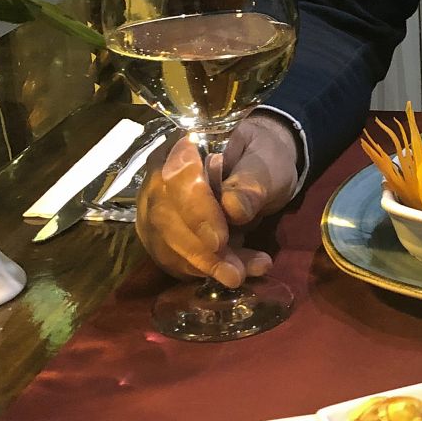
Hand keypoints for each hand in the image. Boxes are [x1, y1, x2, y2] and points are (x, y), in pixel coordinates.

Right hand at [136, 112, 300, 286]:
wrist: (258, 169)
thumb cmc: (261, 160)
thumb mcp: (267, 165)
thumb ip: (252, 184)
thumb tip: (234, 209)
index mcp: (183, 146)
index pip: (178, 179)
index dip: (196, 213)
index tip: (220, 241)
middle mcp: (158, 176)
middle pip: (165, 217)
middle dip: (201, 251)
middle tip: (235, 274)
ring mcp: (154, 206)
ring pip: (165, 243)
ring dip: (204, 266)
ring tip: (242, 274)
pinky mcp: (160, 233)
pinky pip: (171, 259)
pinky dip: (202, 271)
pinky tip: (233, 272)